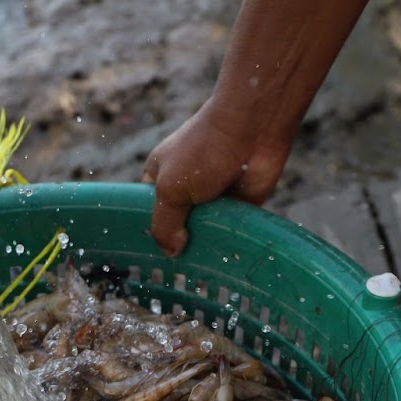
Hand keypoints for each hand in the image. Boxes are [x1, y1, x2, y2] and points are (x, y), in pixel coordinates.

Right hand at [142, 102, 291, 256]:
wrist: (253, 129)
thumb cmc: (203, 149)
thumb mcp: (170, 188)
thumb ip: (164, 224)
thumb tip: (170, 253)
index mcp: (161, 179)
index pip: (148, 213)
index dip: (149, 233)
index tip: (148, 261)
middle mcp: (186, 189)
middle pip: (176, 227)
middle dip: (177, 246)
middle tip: (177, 272)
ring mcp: (212, 199)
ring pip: (203, 233)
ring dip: (204, 246)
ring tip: (200, 270)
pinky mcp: (238, 206)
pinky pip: (228, 231)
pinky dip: (227, 242)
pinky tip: (224, 259)